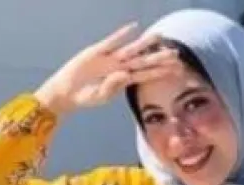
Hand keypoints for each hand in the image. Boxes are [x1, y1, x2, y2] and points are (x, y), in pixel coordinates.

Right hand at [34, 23, 180, 114]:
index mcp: (122, 81)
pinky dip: (122, 34)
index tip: (175, 69)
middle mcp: (119, 68)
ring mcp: (109, 58)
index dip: (160, 71)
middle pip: (143, 61)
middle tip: (176, 53)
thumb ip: (111, 87)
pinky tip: (133, 27)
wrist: (66, 91)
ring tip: (160, 36)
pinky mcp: (97, 51)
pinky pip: (112, 41)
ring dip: (146, 43)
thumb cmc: (84, 97)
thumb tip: (125, 74)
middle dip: (160, 57)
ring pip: (131, 49)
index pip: (146, 75)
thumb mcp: (99, 96)